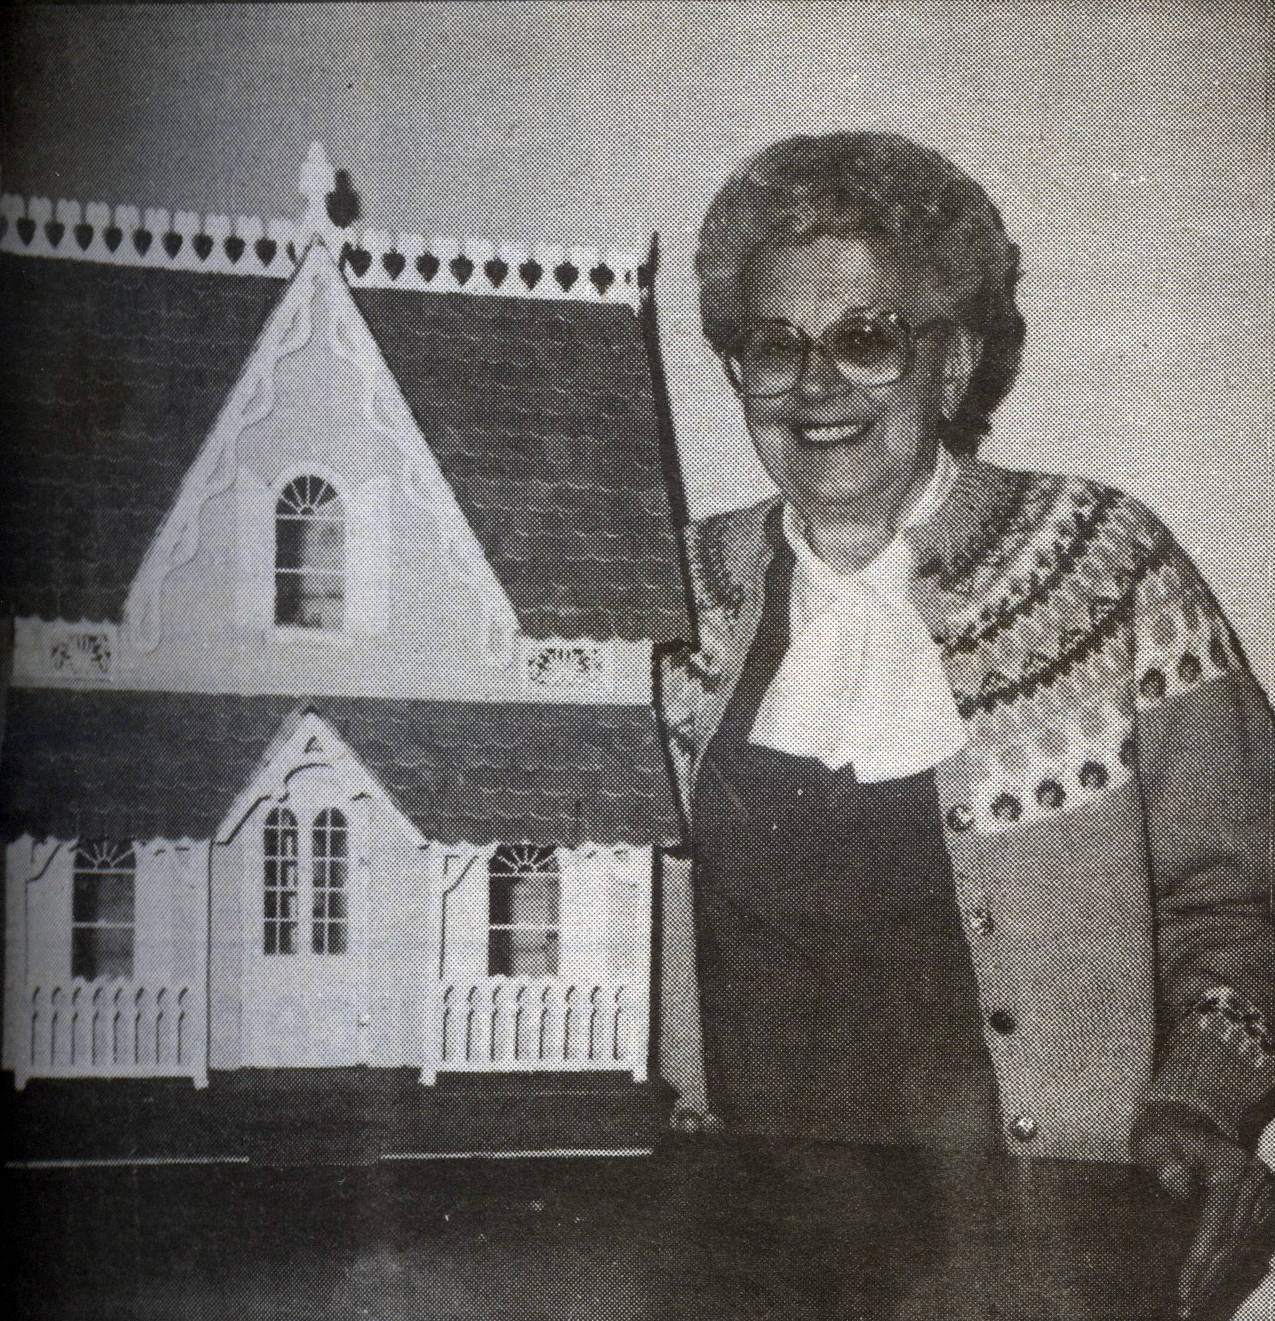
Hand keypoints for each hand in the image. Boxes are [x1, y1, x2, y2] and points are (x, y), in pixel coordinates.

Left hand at [1131, 1104, 1274, 1319]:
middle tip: (1187, 1306)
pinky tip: (1215, 1283)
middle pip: (1233, 1241)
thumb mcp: (1155, 1140)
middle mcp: (1256, 1182)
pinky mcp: (1262, 1201)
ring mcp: (1263, 1193)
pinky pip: (1249, 1241)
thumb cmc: (1163, 1133)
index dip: (1200, 1260)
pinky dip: (1232, 1263)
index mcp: (1232, 1168)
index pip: (1217, 1226)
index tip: (1183, 1288)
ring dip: (1222, 1276)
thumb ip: (1164, 1160)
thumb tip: (1180, 1186)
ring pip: (1244, 1246)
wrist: (1183, 1117)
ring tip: (1197, 1302)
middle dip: (1211, 1277)